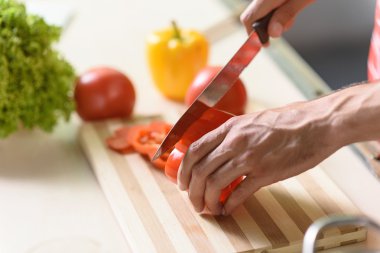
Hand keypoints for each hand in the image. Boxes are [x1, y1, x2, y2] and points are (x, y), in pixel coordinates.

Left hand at [177, 101, 340, 215]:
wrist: (316, 124)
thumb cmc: (288, 121)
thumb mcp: (252, 121)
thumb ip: (234, 135)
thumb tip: (219, 150)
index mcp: (230, 128)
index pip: (195, 149)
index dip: (184, 169)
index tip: (183, 182)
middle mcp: (235, 142)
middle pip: (201, 170)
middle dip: (192, 190)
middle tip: (193, 201)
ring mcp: (250, 158)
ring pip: (215, 183)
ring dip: (208, 201)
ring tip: (210, 208)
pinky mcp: (266, 173)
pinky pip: (240, 193)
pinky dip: (230, 205)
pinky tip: (228, 209)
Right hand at [240, 0, 314, 35]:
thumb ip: (286, 14)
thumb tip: (272, 33)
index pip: (250, 19)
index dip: (253, 35)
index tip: (264, 45)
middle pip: (254, 14)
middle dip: (264, 27)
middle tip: (280, 31)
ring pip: (262, 9)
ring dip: (272, 20)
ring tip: (289, 19)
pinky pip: (270, 3)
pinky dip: (277, 10)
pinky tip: (290, 10)